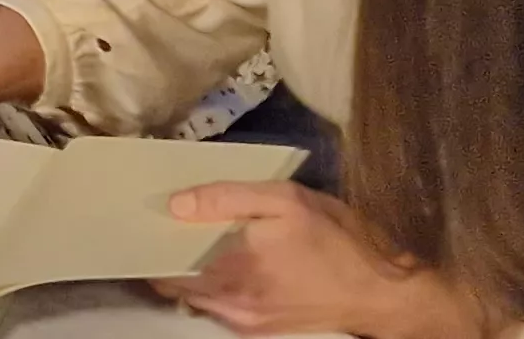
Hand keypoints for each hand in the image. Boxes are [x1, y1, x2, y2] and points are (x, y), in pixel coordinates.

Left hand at [152, 182, 488, 338]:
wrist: (386, 292)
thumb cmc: (339, 239)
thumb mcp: (289, 200)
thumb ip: (229, 198)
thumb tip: (176, 204)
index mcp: (233, 265)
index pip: (163, 263)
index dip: (147, 242)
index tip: (138, 219)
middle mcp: (230, 300)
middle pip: (172, 281)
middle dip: (161, 255)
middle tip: (158, 225)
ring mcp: (243, 319)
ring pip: (191, 296)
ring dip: (183, 272)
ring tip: (185, 240)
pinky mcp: (257, 329)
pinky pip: (215, 307)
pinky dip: (206, 286)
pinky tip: (217, 263)